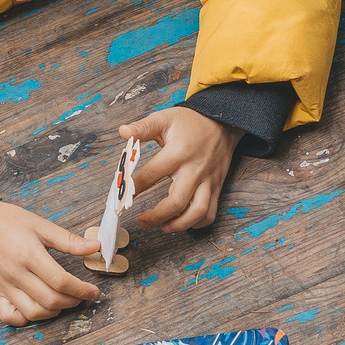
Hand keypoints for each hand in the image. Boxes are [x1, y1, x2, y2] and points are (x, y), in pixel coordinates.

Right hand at [0, 183, 98, 324]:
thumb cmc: (9, 221)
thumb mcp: (41, 225)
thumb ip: (69, 240)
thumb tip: (96, 247)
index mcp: (29, 255)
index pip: (60, 281)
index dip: (82, 290)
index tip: (94, 292)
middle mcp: (16, 274)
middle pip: (50, 300)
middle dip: (73, 301)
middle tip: (82, 295)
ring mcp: (4, 286)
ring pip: (33, 312)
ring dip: (54, 311)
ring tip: (64, 301)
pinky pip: (10, 317)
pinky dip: (26, 318)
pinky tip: (38, 307)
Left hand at [123, 106, 242, 231]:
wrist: (223, 121)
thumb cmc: (192, 122)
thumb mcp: (165, 118)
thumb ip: (143, 127)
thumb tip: (123, 131)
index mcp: (177, 153)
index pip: (151, 175)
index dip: (134, 188)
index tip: (121, 197)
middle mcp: (193, 170)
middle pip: (176, 202)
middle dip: (156, 216)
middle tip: (141, 220)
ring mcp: (207, 180)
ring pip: (197, 212)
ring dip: (179, 224)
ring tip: (164, 227)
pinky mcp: (216, 187)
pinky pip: (210, 212)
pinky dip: (197, 223)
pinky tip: (183, 222)